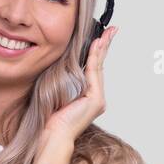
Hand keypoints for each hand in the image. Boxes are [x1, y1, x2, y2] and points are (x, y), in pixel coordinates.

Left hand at [43, 25, 116, 142]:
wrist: (53, 133)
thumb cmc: (51, 116)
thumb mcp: (57, 90)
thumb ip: (65, 77)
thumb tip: (64, 60)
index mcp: (88, 96)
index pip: (94, 68)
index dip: (98, 52)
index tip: (101, 37)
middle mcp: (96, 97)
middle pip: (100, 65)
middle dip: (105, 46)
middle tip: (112, 30)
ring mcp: (98, 99)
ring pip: (99, 67)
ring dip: (102, 48)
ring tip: (107, 33)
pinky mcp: (96, 100)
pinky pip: (94, 73)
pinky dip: (95, 58)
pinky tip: (96, 45)